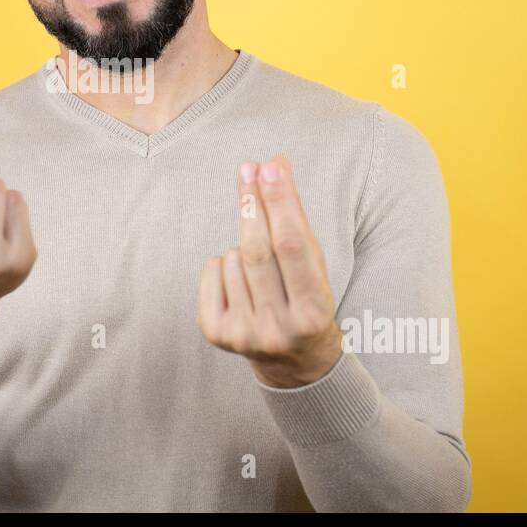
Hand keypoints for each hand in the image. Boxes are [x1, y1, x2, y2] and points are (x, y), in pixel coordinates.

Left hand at [197, 157, 343, 387]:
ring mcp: (244, 335)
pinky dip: (222, 264)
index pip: (292, 246)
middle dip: (252, 204)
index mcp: (312, 312)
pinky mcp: (217, 335)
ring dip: (242, 245)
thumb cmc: (306, 299)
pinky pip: (211, 273)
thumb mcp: (315, 266)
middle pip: (256, 252)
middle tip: (248, 168)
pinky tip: (240, 279)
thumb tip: (275, 165)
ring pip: (233, 259)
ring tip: (260, 265)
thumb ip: (295, 219)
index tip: (270, 168)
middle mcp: (277, 329)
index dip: (280, 204)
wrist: (294, 362)